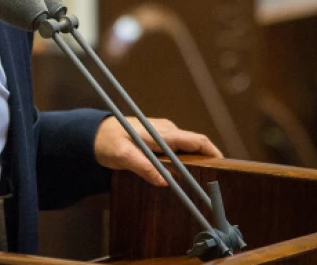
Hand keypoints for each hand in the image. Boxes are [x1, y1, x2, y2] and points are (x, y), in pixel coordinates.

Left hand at [93, 116, 221, 186]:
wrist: (93, 133)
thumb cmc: (107, 141)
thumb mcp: (122, 155)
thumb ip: (143, 166)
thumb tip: (164, 181)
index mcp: (163, 132)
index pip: (197, 140)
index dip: (213, 153)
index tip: (223, 168)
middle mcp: (167, 131)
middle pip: (195, 147)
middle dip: (206, 162)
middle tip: (212, 183)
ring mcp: (163, 134)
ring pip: (186, 150)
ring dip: (193, 164)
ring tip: (198, 184)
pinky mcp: (158, 140)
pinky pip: (176, 151)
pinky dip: (182, 162)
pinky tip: (180, 176)